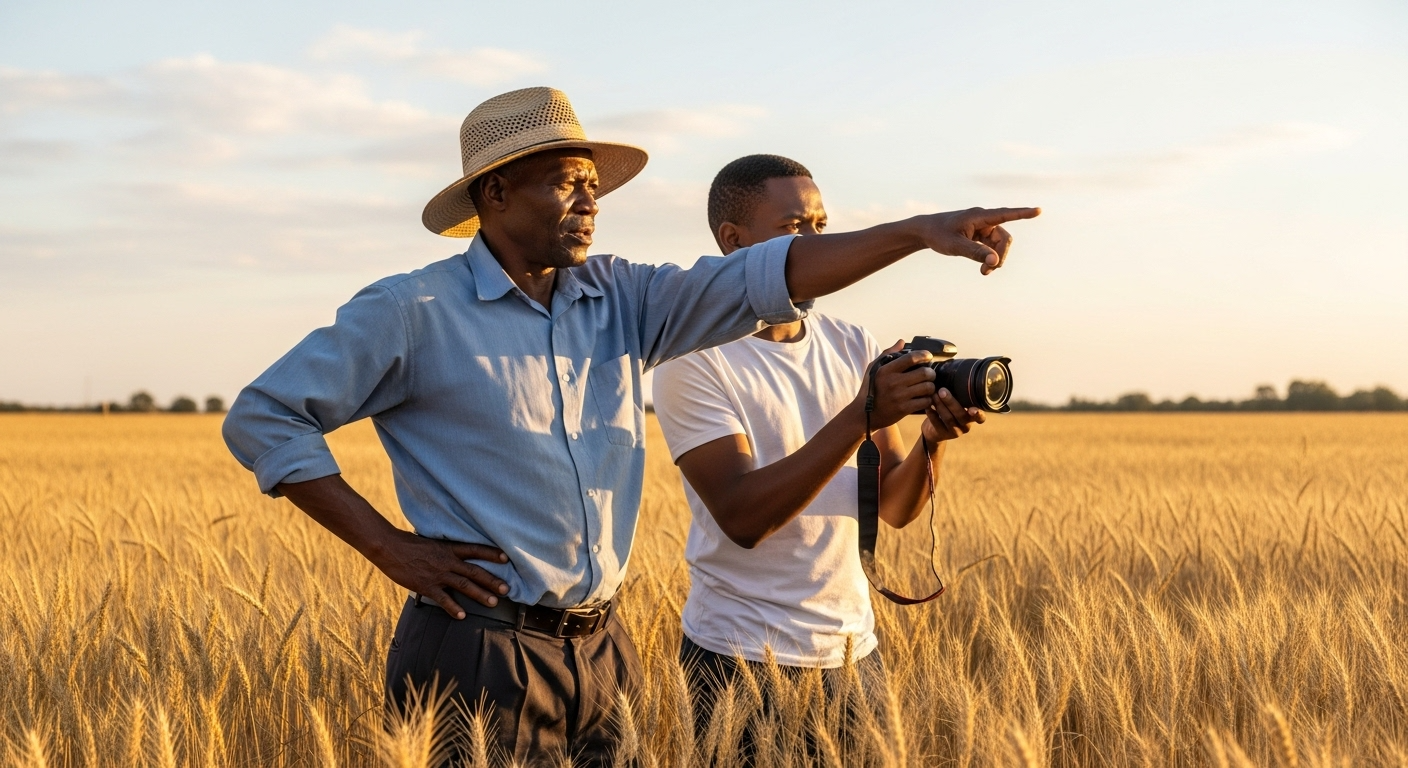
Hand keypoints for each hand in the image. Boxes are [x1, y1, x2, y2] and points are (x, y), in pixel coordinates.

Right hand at [374, 530, 510, 617]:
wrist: (390, 548)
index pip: (475, 549)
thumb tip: (458, 556)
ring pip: (463, 585)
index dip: (491, 553)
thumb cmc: (410, 545)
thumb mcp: (433, 543)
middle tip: (506, 589)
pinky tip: (462, 616)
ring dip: (480, 594)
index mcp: (449, 548)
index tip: (506, 558)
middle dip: (492, 580)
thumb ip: (447, 551)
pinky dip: (453, 608)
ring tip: (493, 603)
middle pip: (474, 571)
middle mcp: (447, 561)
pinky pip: (443, 599)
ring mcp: (438, 574)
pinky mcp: (426, 586)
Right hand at [858, 340, 938, 429]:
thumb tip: (901, 341)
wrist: (864, 414)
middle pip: (924, 373)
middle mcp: (893, 382)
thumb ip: (888, 353)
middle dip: (931, 373)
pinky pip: (925, 402)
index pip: (911, 358)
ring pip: (927, 387)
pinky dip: (928, 400)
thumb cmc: (870, 389)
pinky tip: (924, 398)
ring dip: (931, 387)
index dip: (923, 355)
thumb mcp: (874, 369)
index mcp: (886, 370)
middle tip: (930, 374)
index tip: (928, 356)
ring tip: (927, 387)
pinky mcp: (904, 409)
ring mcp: (899, 396)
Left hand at [915, 207, 1040, 274]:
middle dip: (1000, 255)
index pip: (1005, 214)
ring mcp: (982, 228)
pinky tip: (983, 268)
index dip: (1023, 213)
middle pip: (1004, 238)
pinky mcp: (979, 236)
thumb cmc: (938, 234)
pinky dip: (989, 258)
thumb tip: (995, 261)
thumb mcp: (955, 246)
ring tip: (983, 272)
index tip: (1039, 210)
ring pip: (999, 245)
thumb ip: (975, 253)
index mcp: (979, 216)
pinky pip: (992, 247)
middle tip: (988, 270)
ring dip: (995, 259)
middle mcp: (984, 220)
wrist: (925, 232)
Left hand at [922, 388, 985, 441]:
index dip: (978, 414)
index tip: (973, 409)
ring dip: (941, 406)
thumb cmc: (947, 410)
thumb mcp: (955, 403)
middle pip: (961, 415)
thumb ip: (958, 394)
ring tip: (933, 395)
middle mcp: (966, 426)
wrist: (934, 430)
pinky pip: (937, 424)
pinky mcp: (942, 435)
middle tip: (942, 390)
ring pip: (949, 419)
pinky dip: (932, 414)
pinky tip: (927, 406)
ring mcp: (955, 432)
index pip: (980, 418)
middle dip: (951, 402)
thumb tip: (952, 370)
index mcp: (972, 417)